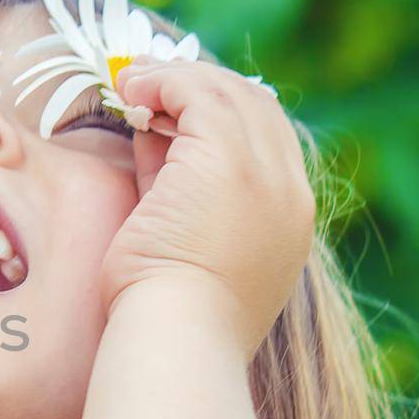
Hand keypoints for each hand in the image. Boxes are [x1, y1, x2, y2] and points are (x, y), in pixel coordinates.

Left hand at [104, 59, 314, 353]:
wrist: (177, 339)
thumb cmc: (163, 312)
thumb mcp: (177, 238)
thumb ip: (174, 185)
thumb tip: (151, 134)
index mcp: (285, 222)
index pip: (266, 143)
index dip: (218, 117)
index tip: (169, 114)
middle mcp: (288, 193)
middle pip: (256, 109)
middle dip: (199, 89)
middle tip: (147, 84)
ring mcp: (265, 174)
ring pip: (229, 94)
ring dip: (176, 80)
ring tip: (130, 83)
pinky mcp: (227, 160)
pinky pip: (198, 94)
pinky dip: (163, 82)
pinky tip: (130, 89)